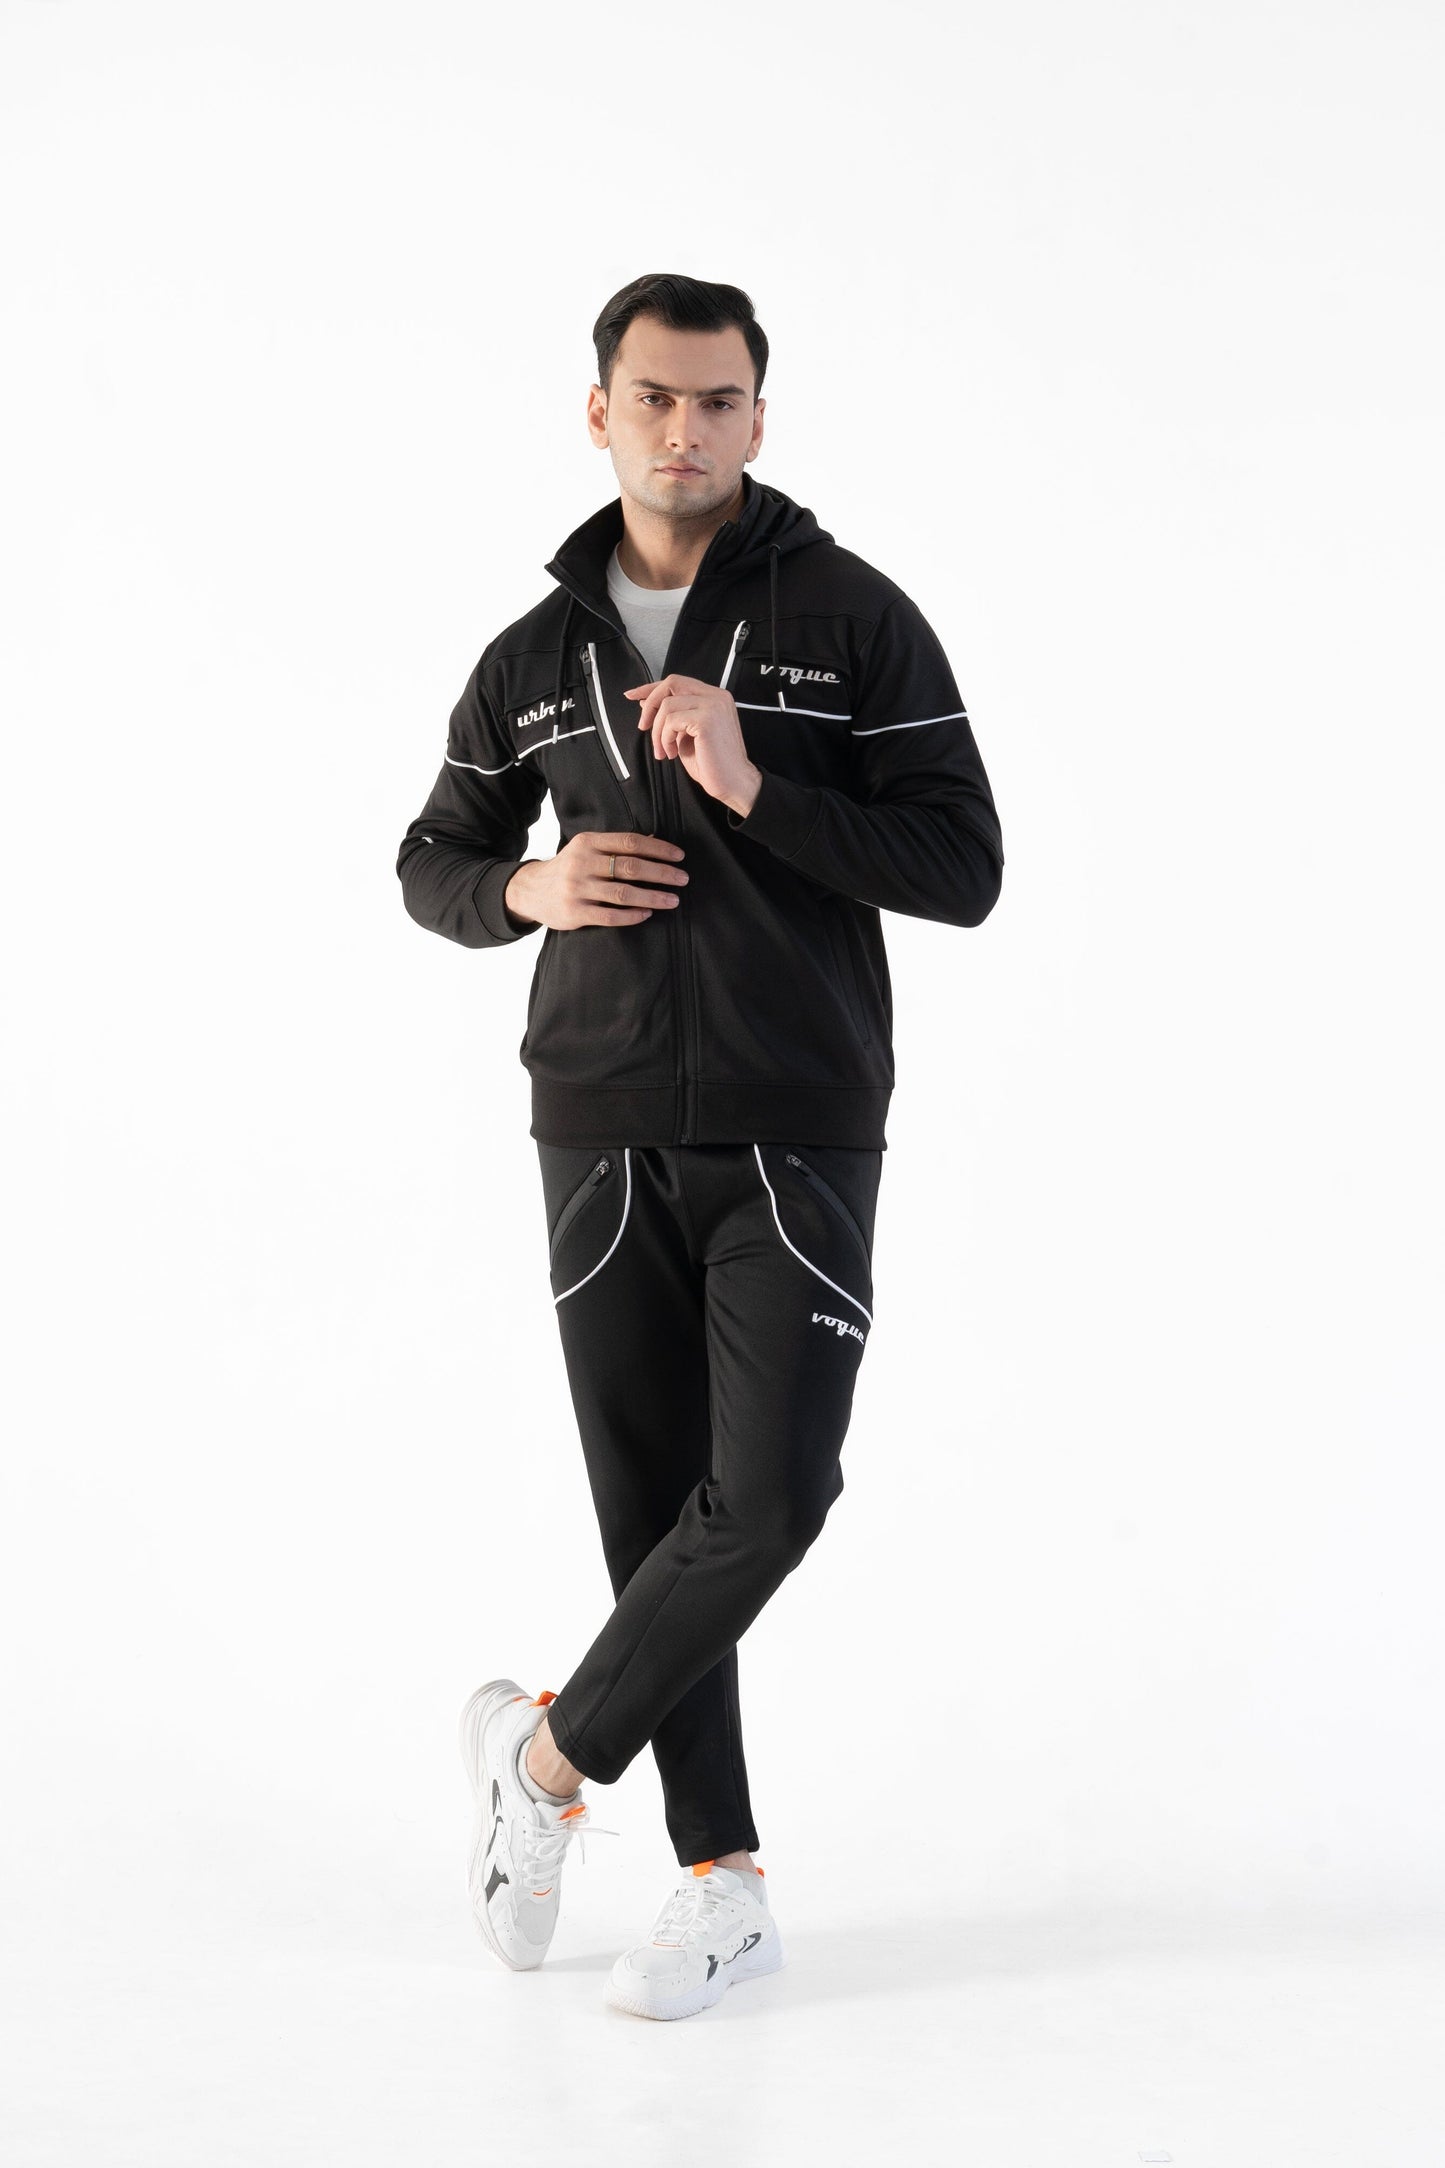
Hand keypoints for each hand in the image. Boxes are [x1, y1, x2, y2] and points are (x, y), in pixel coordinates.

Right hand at [504, 832, 687, 930]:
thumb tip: (656, 841)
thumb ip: (616, 846)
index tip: (679, 856)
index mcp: (588, 842)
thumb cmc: (569, 868)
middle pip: (631, 867)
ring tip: (673, 900)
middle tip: (683, 879)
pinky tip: (648, 914)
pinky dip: (632, 916)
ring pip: (624, 893)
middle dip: (662, 873)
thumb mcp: (587, 849)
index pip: (630, 842)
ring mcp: (577, 889)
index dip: (658, 848)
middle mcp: (582, 863)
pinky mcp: (575, 912)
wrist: (532, 891)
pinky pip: (610, 916)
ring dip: (653, 897)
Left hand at [624, 674, 761, 817]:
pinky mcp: (706, 720)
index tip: (633, 695)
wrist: (734, 783)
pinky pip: (671, 721)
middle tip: (643, 727)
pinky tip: (672, 752)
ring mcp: (713, 706)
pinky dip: (665, 738)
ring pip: (667, 705)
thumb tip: (646, 702)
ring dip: (658, 732)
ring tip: (664, 751)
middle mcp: (717, 696)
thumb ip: (671, 716)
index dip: (651, 687)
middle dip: (651, 705)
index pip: (678, 682)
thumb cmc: (713, 764)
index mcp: (714, 698)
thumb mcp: (685, 735)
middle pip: (671, 684)